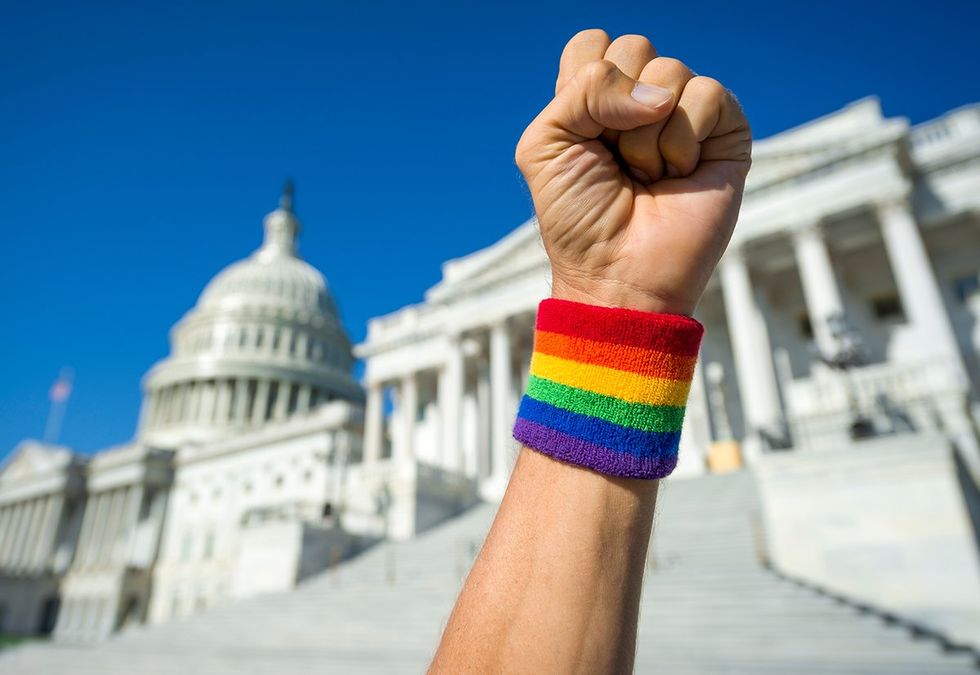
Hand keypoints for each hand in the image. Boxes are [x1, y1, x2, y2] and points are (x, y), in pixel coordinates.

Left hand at [516, 29, 750, 314]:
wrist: (617, 273)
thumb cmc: (578, 218)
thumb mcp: (547, 144)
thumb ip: (583, 90)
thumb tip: (657, 95)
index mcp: (594, 98)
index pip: (593, 44)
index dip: (584, 84)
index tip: (582, 137)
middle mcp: (641, 99)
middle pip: (632, 47)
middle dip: (614, 111)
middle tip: (616, 162)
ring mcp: (684, 113)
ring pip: (670, 69)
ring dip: (647, 137)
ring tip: (647, 177)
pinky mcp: (725, 131)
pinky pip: (708, 94)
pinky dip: (684, 140)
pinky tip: (679, 175)